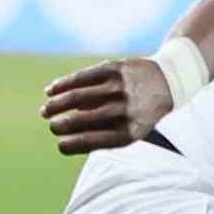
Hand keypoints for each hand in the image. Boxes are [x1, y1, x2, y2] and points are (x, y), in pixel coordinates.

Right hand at [40, 59, 171, 155]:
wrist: (168, 81)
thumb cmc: (141, 113)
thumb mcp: (131, 129)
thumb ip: (103, 134)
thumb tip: (68, 136)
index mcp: (130, 132)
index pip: (94, 141)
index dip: (72, 144)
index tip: (60, 145)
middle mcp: (125, 110)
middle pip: (84, 119)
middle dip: (62, 124)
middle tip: (51, 126)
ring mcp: (120, 87)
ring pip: (80, 96)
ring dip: (57, 103)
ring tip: (45, 110)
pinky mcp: (115, 68)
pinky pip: (83, 76)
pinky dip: (64, 84)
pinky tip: (51, 90)